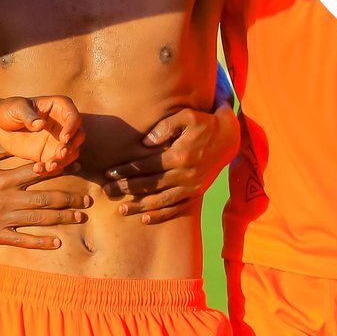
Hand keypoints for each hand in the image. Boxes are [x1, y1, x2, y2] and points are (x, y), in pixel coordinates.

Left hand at [0, 95, 82, 174]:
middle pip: (78, 136)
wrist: (0, 125)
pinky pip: (57, 164)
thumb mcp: (16, 108)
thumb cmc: (10, 109)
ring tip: (48, 166)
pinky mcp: (50, 154)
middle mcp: (63, 124)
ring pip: (71, 153)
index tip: (63, 138)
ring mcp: (58, 140)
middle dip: (71, 147)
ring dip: (63, 161)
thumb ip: (28, 116)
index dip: (72, 128)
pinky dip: (50, 169)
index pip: (73, 116)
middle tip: (60, 154)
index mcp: (59, 107)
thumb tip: (41, 124)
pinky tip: (38, 169)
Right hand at [0, 144, 90, 250]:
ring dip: (63, 219)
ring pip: (39, 219)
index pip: (39, 172)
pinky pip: (22, 240)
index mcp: (4, 178)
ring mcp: (3, 218)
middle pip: (46, 198)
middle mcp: (7, 199)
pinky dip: (41, 242)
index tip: (78, 168)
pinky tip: (57, 242)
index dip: (61, 169)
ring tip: (80, 218)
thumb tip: (16, 141)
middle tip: (88, 200)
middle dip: (70, 199)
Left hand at [100, 105, 241, 223]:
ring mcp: (192, 186)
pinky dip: (162, 215)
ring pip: (161, 200)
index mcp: (180, 156)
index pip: (147, 165)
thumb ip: (165, 127)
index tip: (109, 173)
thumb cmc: (204, 124)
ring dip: (140, 206)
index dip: (126, 170)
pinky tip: (146, 219)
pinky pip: (177, 208)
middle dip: (126, 189)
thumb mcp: (187, 117)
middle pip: (150, 184)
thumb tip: (144, 143)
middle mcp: (185, 175)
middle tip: (107, 191)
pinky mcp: (196, 193)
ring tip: (121, 210)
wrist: (229, 138)